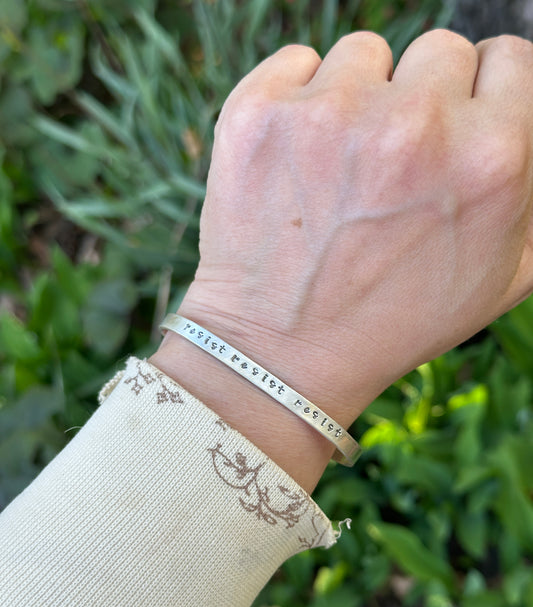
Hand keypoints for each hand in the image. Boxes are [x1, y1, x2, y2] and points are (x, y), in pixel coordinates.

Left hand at [178, 29, 532, 427]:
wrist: (285, 353)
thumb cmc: (397, 321)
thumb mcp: (505, 275)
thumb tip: (525, 126)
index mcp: (490, 159)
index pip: (508, 58)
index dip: (482, 94)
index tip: (454, 125)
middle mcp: (416, 125)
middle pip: (439, 51)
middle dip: (422, 98)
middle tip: (393, 163)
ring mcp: (332, 113)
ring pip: (365, 55)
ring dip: (359, 100)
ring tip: (341, 172)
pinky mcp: (260, 113)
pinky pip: (296, 62)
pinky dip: (298, 100)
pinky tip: (297, 161)